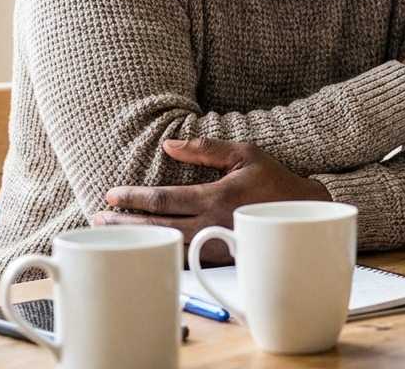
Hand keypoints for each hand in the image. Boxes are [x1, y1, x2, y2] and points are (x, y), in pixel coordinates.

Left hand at [92, 138, 330, 264]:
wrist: (307, 214)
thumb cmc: (275, 181)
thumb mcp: (245, 153)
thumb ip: (205, 148)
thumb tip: (169, 145)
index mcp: (215, 196)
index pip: (163, 199)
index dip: (133, 197)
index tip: (111, 195)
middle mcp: (212, 224)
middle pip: (157, 226)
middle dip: (124, 222)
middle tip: (98, 219)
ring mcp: (216, 246)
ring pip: (166, 246)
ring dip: (136, 239)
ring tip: (110, 234)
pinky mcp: (222, 260)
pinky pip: (184, 259)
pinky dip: (159, 253)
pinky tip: (144, 248)